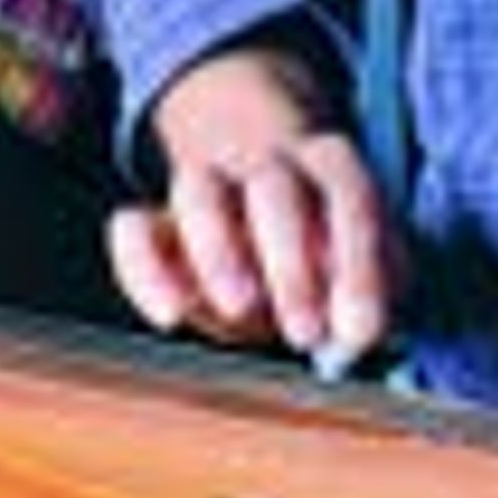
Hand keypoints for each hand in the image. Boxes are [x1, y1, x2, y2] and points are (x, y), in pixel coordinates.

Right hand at [111, 40, 398, 373]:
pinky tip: (171, 315)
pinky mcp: (153, 219)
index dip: (360, 265)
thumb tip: (359, 333)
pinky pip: (132, 229)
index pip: (351, 198)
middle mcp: (266, 164)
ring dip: (218, 252)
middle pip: (274, 190)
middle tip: (306, 332)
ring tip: (238, 310)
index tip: (359, 331)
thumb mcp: (359, 258)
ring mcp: (204, 183)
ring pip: (198, 191)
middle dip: (291, 265)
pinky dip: (144, 269)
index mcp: (329, 164)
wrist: (253, 190)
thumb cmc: (319, 243)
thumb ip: (365, 294)